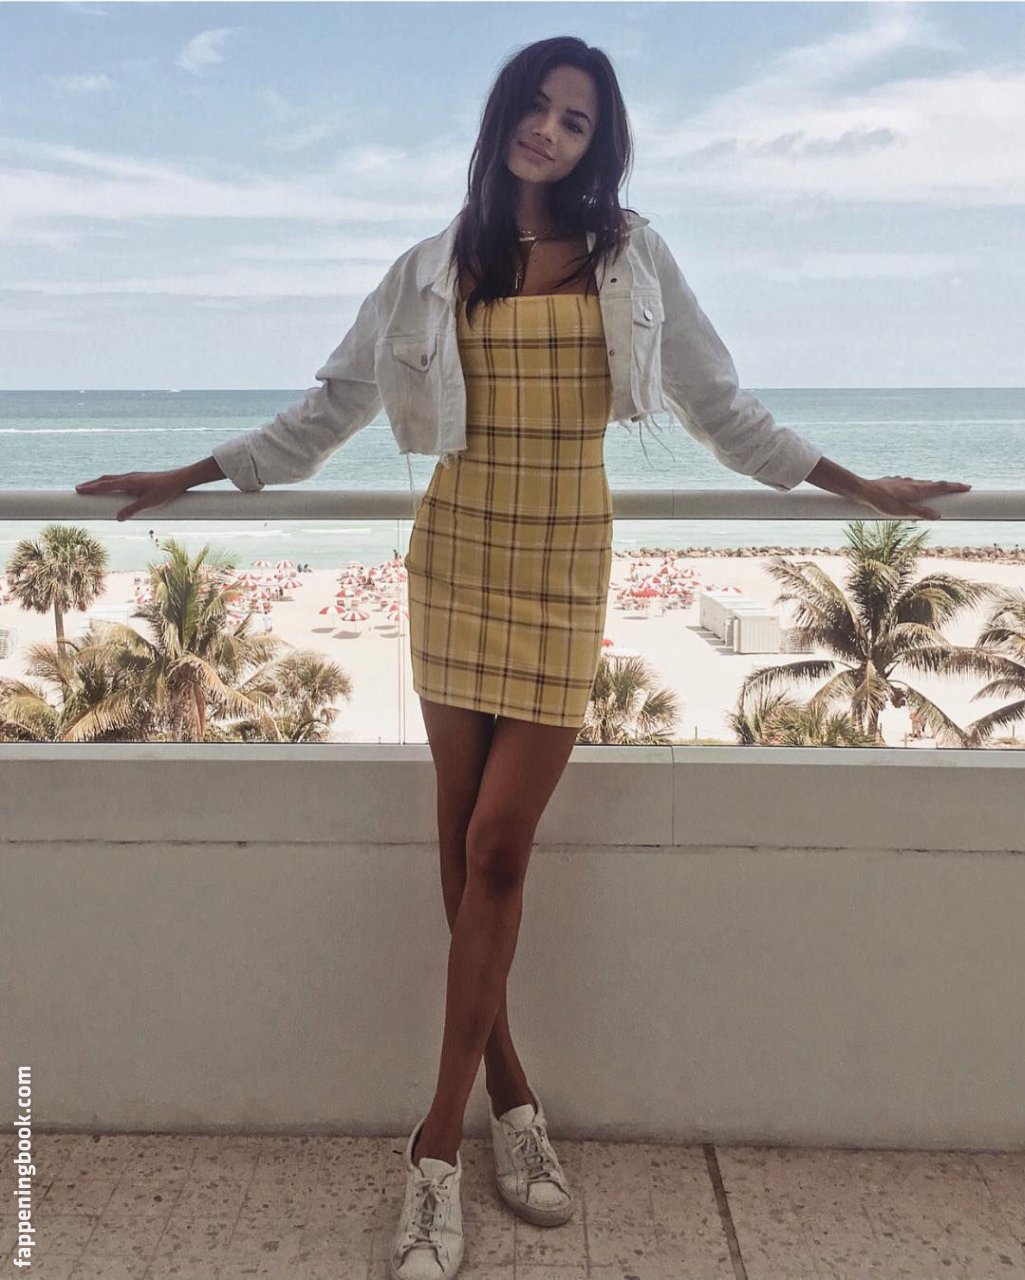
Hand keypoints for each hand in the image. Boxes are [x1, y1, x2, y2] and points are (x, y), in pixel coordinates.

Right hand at [74, 469, 189, 521]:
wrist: (180, 480)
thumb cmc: (165, 491)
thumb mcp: (148, 503)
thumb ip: (132, 510)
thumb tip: (117, 518)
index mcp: (128, 481)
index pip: (105, 485)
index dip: (91, 488)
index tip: (77, 490)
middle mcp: (129, 477)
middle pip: (105, 480)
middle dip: (91, 485)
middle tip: (78, 489)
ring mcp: (134, 478)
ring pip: (112, 480)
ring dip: (100, 484)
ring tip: (91, 489)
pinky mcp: (139, 480)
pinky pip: (120, 482)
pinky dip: (110, 485)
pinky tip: (112, 490)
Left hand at [858, 475, 971, 519]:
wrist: (863, 490)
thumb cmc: (882, 503)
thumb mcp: (902, 512)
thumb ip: (920, 513)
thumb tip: (938, 516)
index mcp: (917, 489)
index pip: (941, 486)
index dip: (955, 487)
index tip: (968, 487)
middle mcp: (912, 483)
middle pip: (934, 484)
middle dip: (947, 487)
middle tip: (958, 489)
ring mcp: (903, 481)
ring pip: (921, 483)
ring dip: (932, 487)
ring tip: (938, 491)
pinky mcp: (894, 482)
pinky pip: (910, 484)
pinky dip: (917, 487)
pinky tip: (911, 491)